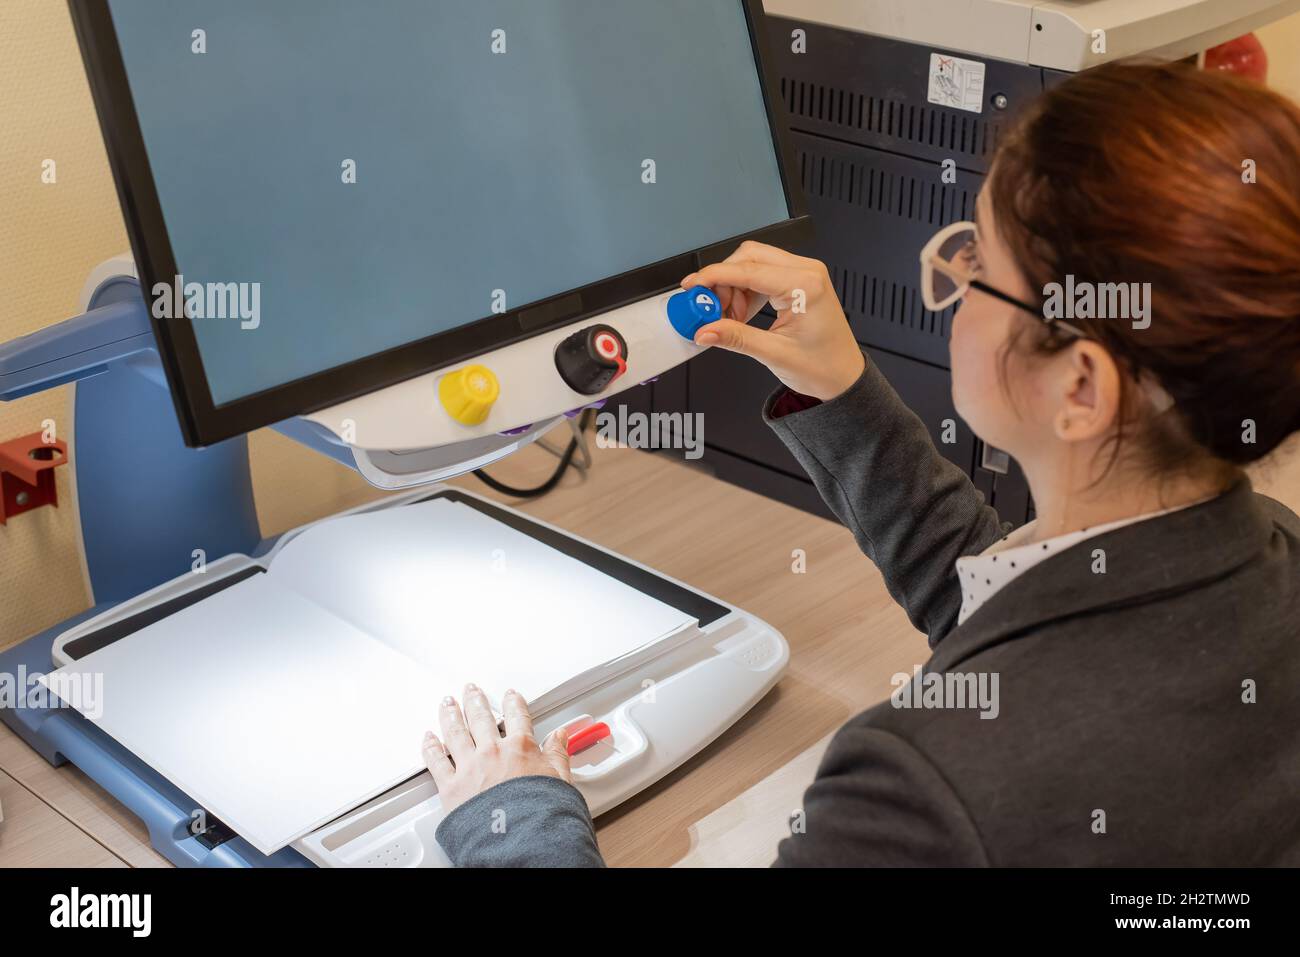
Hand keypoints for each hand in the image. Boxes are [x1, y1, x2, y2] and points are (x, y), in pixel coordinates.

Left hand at [423, 684, 571, 814]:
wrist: (518, 839)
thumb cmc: (539, 813)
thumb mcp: (560, 779)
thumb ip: (558, 753)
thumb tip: (562, 736)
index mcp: (520, 747)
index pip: (517, 715)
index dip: (513, 702)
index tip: (510, 696)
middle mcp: (492, 752)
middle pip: (481, 717)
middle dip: (475, 700)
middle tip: (471, 690)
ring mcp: (469, 768)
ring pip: (455, 732)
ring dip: (450, 714)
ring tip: (447, 703)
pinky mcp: (450, 787)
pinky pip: (436, 761)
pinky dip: (430, 747)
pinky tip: (428, 737)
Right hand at [682, 240, 864, 401]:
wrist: (844, 377)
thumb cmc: (824, 366)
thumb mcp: (773, 354)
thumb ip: (735, 338)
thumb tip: (705, 330)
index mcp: (805, 285)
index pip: (748, 269)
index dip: (714, 276)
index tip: (692, 288)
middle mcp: (806, 273)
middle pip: (748, 257)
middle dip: (722, 281)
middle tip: (707, 308)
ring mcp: (802, 275)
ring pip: (752, 264)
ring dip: (732, 288)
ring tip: (727, 318)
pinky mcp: (797, 282)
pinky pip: (761, 275)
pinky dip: (744, 292)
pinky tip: (739, 314)